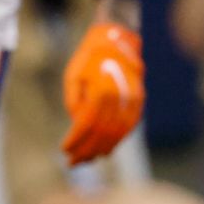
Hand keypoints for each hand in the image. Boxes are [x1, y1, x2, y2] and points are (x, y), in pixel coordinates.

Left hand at [61, 20, 143, 164]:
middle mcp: (120, 97)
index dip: (75, 141)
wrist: (117, 39)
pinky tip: (104, 150)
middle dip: (86, 151)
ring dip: (102, 150)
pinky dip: (116, 141)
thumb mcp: (72, 77)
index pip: (86, 125)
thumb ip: (74, 103)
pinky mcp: (139, 101)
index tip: (63, 150)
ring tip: (87, 160)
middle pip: (102, 134)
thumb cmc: (89, 57)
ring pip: (118, 134)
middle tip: (73, 163)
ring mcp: (133, 100)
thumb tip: (78, 126)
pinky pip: (129, 127)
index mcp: (101, 90)